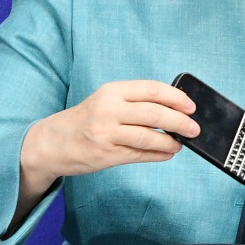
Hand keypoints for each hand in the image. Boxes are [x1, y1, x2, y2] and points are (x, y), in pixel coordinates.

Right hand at [20, 80, 197, 188]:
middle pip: (154, 113)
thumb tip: (174, 108)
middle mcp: (108, 110)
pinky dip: (158, 155)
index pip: (151, 89)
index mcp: (111, 91)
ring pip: (149, 137)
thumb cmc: (85, 119)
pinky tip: (167, 153)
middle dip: (180, 121)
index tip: (191, 106)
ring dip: (170, 141)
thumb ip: (134, 102)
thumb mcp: (106, 101)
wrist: (50, 142)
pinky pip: (139, 155)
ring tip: (180, 143)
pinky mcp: (106, 155)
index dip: (176, 97)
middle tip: (194, 128)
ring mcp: (106, 134)